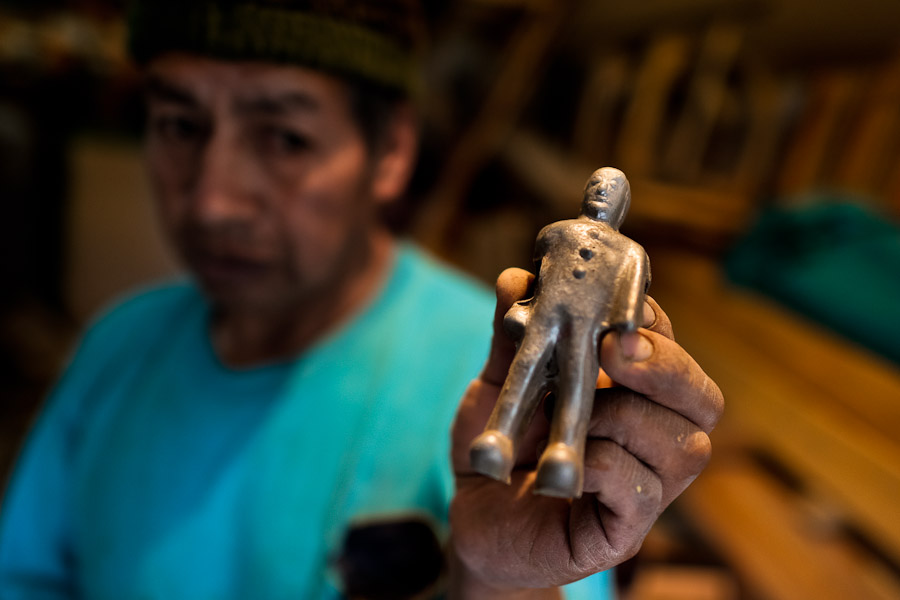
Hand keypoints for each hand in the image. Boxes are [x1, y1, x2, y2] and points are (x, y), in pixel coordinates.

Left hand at [448, 268, 723, 596]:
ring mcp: (648, 486)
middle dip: (665, 366)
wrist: (475, 518)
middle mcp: (654, 436)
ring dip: (625, 419)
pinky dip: (604, 467)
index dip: (650, 322)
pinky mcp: (625, 531)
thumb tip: (514, 279)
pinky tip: (563, 470)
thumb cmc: (500, 444)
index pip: (668, 346)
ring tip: (575, 421)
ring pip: (684, 444)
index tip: (616, 306)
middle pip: (703, 396)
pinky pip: (641, 491)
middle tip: (614, 349)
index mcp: (633, 392)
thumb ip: (510, 338)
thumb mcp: (498, 384)